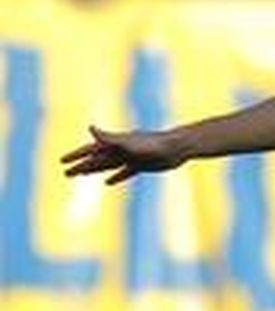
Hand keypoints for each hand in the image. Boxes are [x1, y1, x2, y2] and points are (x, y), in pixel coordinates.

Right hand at [61, 126, 186, 185]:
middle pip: (96, 159)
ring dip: (93, 171)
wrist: (177, 148)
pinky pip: (124, 172)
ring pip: (107, 166)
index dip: (76, 155)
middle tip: (66, 174)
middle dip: (81, 166)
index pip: (91, 149)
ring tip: (80, 175)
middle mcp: (121, 150)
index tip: (61, 161)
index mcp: (115, 144)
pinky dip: (115, 177)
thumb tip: (90, 128)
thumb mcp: (129, 143)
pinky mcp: (141, 165)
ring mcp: (130, 157)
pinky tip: (107, 182)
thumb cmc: (153, 144)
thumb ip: (110, 138)